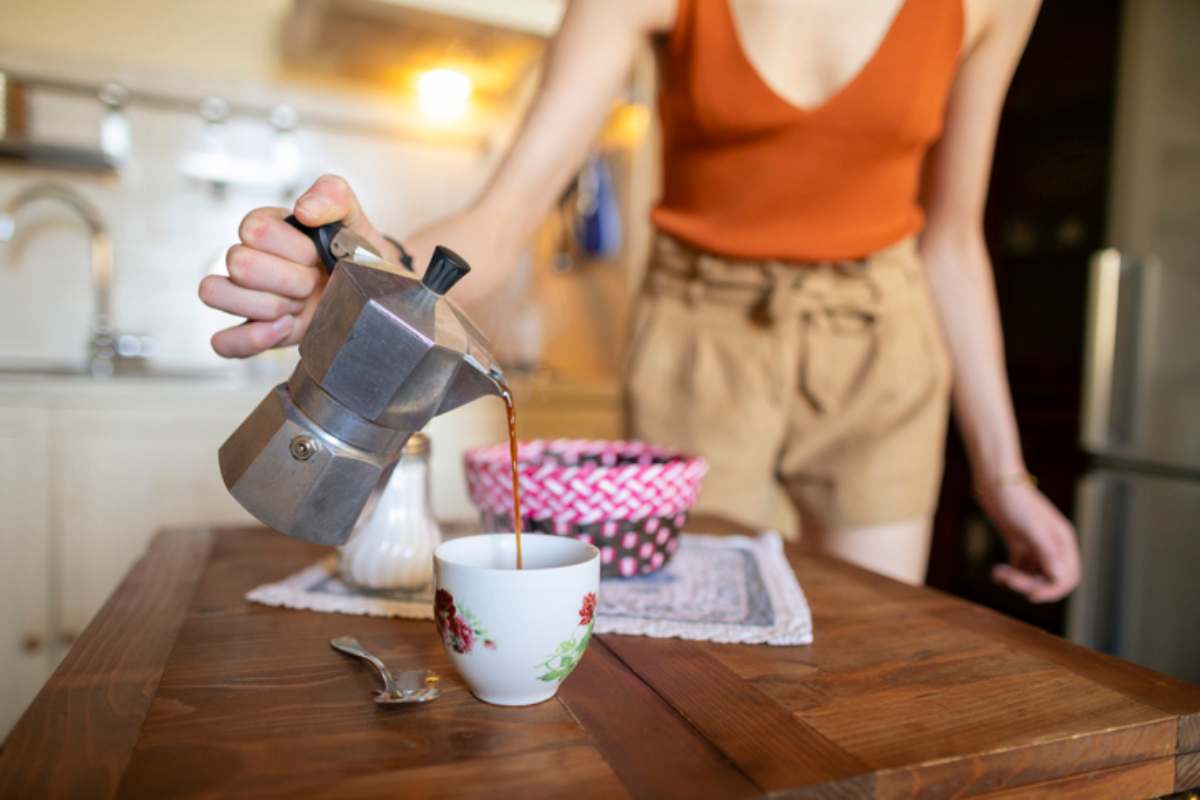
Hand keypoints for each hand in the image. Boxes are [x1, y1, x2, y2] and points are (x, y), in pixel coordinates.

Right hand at [199, 174, 394, 357]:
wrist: (369, 288)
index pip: (255, 231)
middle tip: (313, 281)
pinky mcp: (254, 332)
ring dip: (270, 304)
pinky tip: (285, 327)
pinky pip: (224, 342)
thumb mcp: (351, 215)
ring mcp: (247, 298)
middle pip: (238, 264)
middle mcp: (248, 260)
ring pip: (216, 293)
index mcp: (265, 227)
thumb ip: (332, 195)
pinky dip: (251, 339)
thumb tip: (304, 209)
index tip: (319, 254)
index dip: (294, 248)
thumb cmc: (353, 250)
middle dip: (289, 278)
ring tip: (300, 304)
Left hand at [977, 480, 1080, 602]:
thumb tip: (1059, 578)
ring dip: (1018, 580)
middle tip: (1008, 579)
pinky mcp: (1019, 543)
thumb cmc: (1015, 501)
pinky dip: (1011, 574)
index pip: (1068, 577)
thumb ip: (1047, 553)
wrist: (994, 482)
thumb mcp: (1032, 528)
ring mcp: (1036, 544)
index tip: (1031, 596)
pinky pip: (1020, 568)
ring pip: (1034, 575)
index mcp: (1063, 541)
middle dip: (1031, 585)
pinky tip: (996, 572)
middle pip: (1050, 579)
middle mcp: (1053, 545)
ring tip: (999, 573)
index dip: (1052, 591)